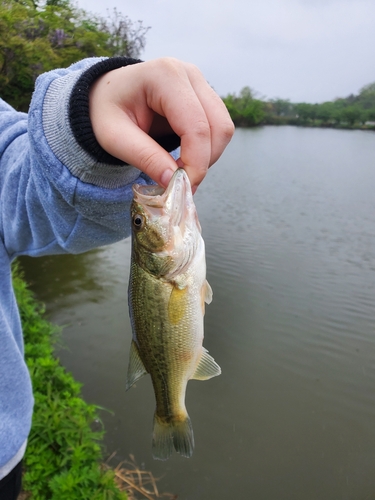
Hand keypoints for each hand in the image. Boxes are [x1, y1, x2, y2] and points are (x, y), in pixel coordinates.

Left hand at [89, 58, 233, 190]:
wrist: (106, 95)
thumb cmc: (106, 112)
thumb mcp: (113, 137)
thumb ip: (144, 157)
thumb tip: (173, 181)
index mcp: (165, 76)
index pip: (196, 127)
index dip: (195, 163)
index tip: (180, 188)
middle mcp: (189, 74)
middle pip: (218, 128)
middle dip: (203, 162)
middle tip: (179, 184)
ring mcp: (200, 83)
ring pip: (223, 130)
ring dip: (207, 158)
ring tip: (178, 170)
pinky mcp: (204, 96)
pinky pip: (218, 129)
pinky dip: (206, 151)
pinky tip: (184, 158)